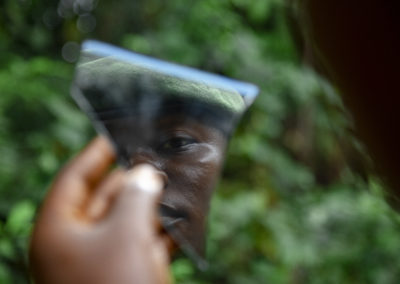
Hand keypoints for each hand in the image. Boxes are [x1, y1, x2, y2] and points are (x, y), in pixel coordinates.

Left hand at [29, 136, 170, 283]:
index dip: (95, 153)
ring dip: (151, 205)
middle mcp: (76, 243)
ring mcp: (99, 261)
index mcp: (59, 231)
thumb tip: (146, 174)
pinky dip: (160, 232)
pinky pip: (141, 244)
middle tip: (157, 159)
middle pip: (103, 198)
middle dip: (132, 179)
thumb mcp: (126, 234)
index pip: (73, 179)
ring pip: (126, 221)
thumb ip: (136, 196)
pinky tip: (182, 221)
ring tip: (176, 185)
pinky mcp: (122, 274)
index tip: (115, 133)